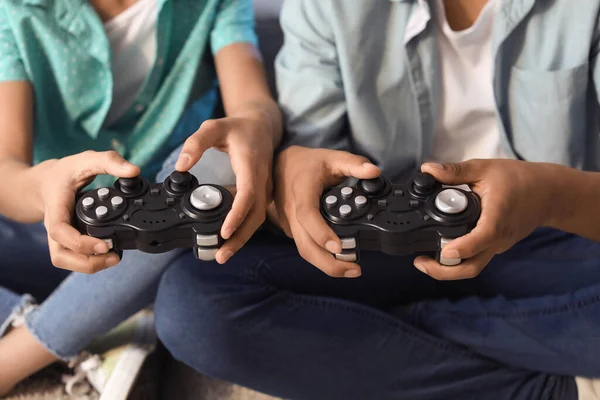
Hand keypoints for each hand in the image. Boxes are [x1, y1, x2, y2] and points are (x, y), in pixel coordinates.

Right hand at [36, 151, 139, 273]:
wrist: (43, 183)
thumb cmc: (63, 173)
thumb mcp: (85, 160)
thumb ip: (109, 161)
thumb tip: (134, 171)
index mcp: (56, 207)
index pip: (59, 231)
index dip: (80, 243)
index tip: (104, 245)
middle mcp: (54, 226)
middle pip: (61, 256)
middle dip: (86, 263)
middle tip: (114, 257)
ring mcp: (58, 237)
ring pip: (65, 261)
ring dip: (88, 265)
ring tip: (114, 258)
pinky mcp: (65, 241)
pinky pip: (72, 258)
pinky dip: (89, 260)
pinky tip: (108, 253)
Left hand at [175, 114, 273, 263]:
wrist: (262, 126)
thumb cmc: (237, 128)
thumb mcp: (213, 126)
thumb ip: (196, 143)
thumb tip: (180, 166)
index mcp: (252, 165)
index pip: (248, 194)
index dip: (237, 215)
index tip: (224, 232)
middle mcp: (263, 180)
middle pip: (256, 215)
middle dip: (240, 238)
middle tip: (221, 256)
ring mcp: (265, 188)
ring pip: (257, 219)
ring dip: (242, 239)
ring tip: (223, 254)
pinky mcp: (262, 194)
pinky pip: (255, 215)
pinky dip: (243, 230)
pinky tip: (228, 240)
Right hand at [274, 146, 380, 277]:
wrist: (279, 167)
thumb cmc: (307, 164)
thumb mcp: (331, 157)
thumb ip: (354, 163)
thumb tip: (374, 171)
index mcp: (302, 191)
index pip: (307, 215)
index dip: (321, 233)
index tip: (338, 246)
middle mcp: (292, 211)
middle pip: (305, 245)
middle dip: (328, 263)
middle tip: (354, 270)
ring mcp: (289, 223)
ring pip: (305, 251)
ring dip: (326, 264)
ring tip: (351, 269)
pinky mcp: (292, 231)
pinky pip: (305, 247)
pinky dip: (321, 257)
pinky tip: (340, 259)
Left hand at [414, 159, 556, 279]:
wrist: (548, 193)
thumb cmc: (519, 180)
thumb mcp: (485, 169)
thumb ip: (455, 171)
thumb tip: (428, 169)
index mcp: (496, 219)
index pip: (479, 240)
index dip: (460, 248)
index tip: (442, 251)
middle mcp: (497, 238)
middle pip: (471, 267)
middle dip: (444, 271)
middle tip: (420, 262)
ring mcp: (497, 245)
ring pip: (472, 267)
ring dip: (448, 269)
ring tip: (425, 260)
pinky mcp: (495, 246)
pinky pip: (475, 259)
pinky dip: (457, 261)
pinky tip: (439, 251)